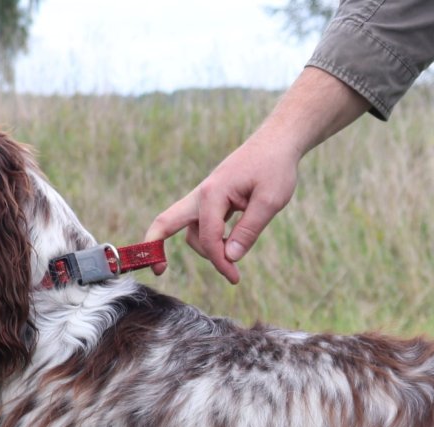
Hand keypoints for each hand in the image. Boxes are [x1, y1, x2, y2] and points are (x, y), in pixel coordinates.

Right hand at [145, 134, 299, 284]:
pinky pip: (203, 224)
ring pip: (193, 230)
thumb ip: (249, 230)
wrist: (277, 142)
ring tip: (233, 262)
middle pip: (167, 221)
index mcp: (212, 193)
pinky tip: (227, 249)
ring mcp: (205, 196)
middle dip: (156, 245)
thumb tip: (230, 258)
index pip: (208, 237)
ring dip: (207, 248)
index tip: (235, 277)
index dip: (219, 261)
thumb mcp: (269, 201)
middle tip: (159, 271)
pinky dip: (211, 240)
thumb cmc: (275, 168)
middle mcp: (202, 194)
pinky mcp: (214, 199)